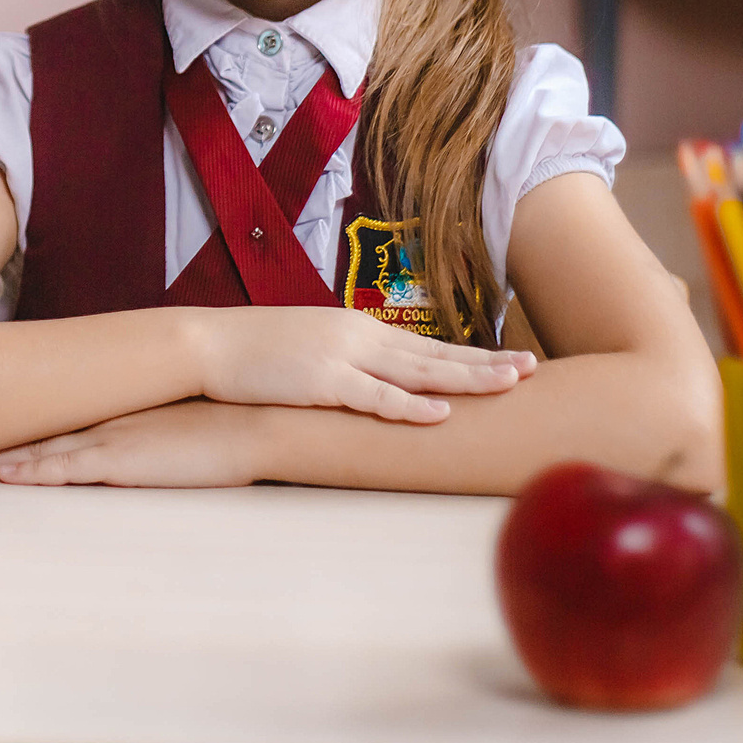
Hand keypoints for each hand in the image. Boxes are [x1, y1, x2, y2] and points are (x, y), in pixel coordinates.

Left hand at [0, 400, 270, 487]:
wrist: (253, 424)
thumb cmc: (218, 428)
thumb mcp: (168, 422)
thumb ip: (139, 428)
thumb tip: (121, 441)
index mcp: (110, 411)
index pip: (46, 417)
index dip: (5, 425)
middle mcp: (101, 420)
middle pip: (28, 430)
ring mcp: (109, 439)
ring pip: (38, 450)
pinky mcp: (123, 462)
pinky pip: (69, 469)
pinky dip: (35, 472)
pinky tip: (7, 478)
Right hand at [188, 307, 535, 423]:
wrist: (210, 343)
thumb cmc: (255, 351)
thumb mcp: (310, 348)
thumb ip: (345, 361)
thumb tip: (370, 381)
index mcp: (358, 329)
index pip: (426, 345)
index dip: (471, 355)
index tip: (510, 360)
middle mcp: (360, 337)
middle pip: (435, 353)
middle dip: (486, 363)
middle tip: (533, 368)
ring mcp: (343, 357)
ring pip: (418, 371)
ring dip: (466, 378)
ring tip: (509, 384)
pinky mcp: (323, 382)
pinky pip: (374, 397)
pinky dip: (409, 406)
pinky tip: (440, 412)